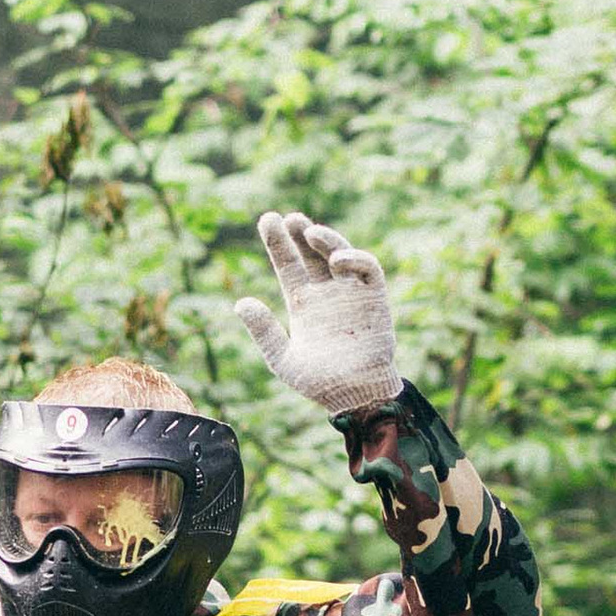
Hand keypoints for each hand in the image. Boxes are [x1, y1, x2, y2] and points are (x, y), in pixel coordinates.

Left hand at [231, 209, 403, 417]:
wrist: (355, 397)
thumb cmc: (319, 382)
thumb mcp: (282, 359)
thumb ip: (264, 331)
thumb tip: (241, 302)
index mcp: (302, 302)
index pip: (288, 263)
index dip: (278, 242)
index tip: (267, 220)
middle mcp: (325, 292)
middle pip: (312, 252)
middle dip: (300, 231)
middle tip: (288, 219)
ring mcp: (350, 292)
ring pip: (339, 252)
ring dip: (326, 238)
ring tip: (308, 231)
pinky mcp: (374, 298)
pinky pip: (368, 269)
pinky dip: (354, 258)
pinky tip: (336, 261)